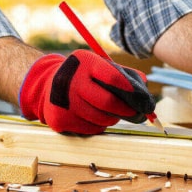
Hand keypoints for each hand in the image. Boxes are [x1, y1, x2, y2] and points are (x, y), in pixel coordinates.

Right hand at [19, 49, 155, 133]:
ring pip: (101, 118)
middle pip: (108, 102)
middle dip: (126, 110)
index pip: (113, 77)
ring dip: (113, 118)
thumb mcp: (98, 66)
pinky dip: (99, 125)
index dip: (131, 90)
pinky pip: (90, 129)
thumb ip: (122, 73)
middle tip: (136, 113)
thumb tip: (145, 84)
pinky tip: (94, 117)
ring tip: (113, 113)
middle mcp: (70, 80)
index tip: (143, 99)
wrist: (47, 86)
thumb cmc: (82, 75)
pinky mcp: (60, 119)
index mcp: (84, 62)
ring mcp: (63, 101)